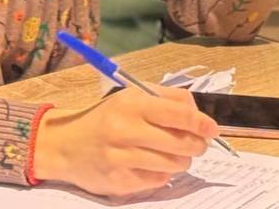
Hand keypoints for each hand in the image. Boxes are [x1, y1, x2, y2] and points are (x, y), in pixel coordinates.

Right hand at [32, 86, 218, 196]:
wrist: (66, 144)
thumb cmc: (106, 118)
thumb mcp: (132, 97)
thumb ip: (166, 99)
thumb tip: (198, 114)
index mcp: (132, 104)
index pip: (178, 114)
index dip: (201, 123)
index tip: (212, 128)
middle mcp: (125, 130)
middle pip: (180, 142)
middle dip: (197, 144)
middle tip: (198, 144)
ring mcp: (121, 158)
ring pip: (173, 164)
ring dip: (182, 161)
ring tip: (176, 155)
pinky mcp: (119, 182)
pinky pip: (158, 181)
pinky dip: (163, 174)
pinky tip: (154, 165)